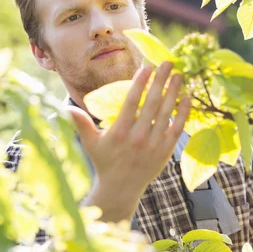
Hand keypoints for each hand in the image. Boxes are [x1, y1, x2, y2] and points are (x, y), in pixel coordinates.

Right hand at [67, 62, 189, 221]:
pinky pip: (177, 128)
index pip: (132, 101)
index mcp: (120, 132)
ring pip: (167, 113)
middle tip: (168, 62)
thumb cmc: (104, 161)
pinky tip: (187, 97)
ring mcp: (154, 145)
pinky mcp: (165, 152)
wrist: (120, 189)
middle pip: (152, 103)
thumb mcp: (90, 143)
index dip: (141, 82)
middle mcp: (138, 138)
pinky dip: (183, 112)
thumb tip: (65, 107)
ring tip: (179, 75)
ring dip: (174, 92)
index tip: (148, 66)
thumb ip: (81, 124)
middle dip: (161, 80)